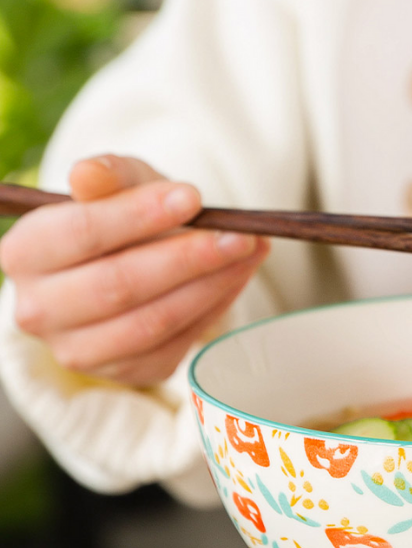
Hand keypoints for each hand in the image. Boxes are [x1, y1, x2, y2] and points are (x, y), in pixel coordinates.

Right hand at [0, 154, 268, 386]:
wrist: (132, 264)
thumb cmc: (124, 218)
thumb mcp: (119, 184)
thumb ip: (109, 176)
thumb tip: (88, 174)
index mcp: (24, 253)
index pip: (81, 233)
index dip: (139, 215)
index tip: (193, 197)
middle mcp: (39, 310)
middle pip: (120, 284)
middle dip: (188, 257)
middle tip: (239, 234)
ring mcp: (81, 350)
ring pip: (153, 322)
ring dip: (212, 285)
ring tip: (250, 251)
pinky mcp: (126, 372)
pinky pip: (177, 344)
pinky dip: (214, 308)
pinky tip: (236, 278)